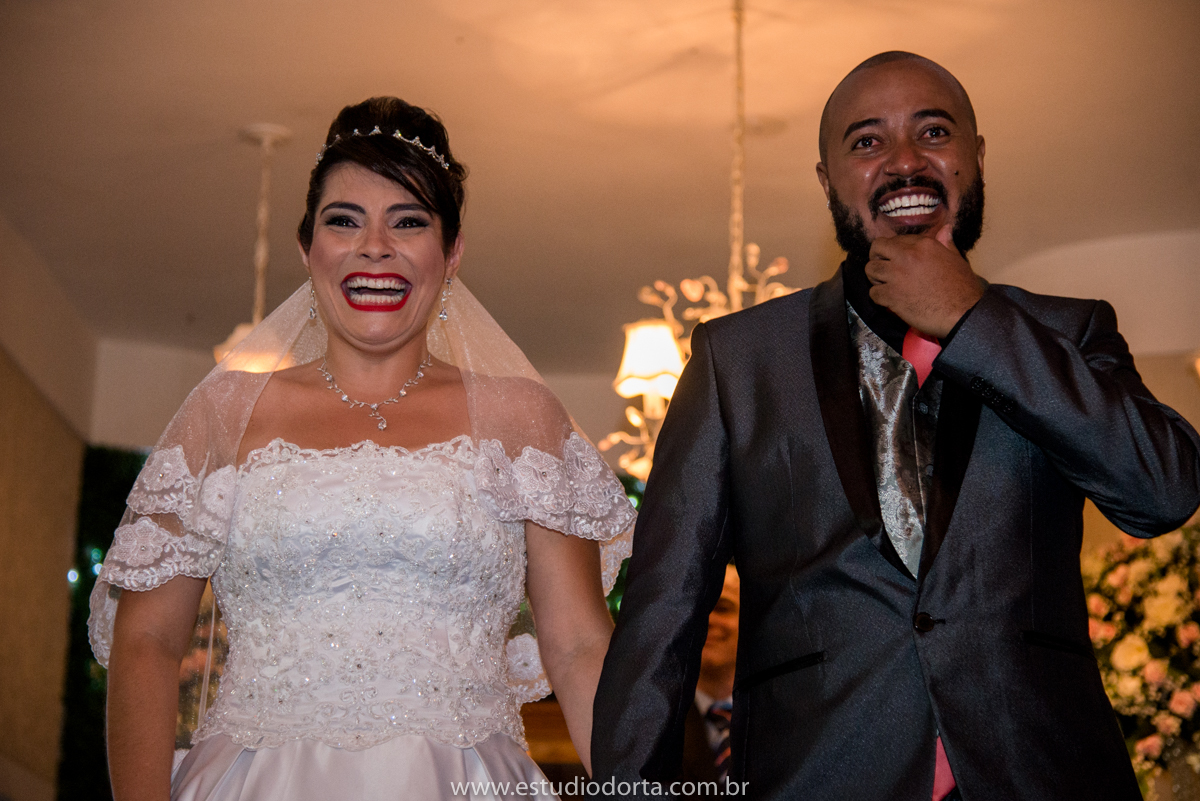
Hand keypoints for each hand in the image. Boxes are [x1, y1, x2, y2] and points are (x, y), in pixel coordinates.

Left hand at [866, 224, 984, 337]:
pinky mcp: (892, 296)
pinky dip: (878, 297)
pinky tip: (888, 300)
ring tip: (884, 284)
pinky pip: (873, 293)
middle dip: (877, 257)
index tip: (897, 259)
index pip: (895, 239)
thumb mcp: (956, 259)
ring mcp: (897, 275)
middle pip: (877, 248)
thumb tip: (945, 229)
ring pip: (870, 269)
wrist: (962, 312)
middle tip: (883, 268)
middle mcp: (907, 256)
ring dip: (875, 277)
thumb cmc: (963, 287)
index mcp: (923, 245)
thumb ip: (946, 244)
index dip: (893, 250)